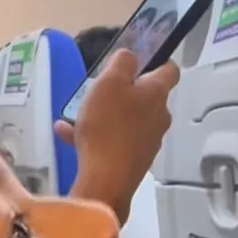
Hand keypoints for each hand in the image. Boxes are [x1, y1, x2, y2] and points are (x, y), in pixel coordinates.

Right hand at [55, 49, 179, 223]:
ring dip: (105, 115)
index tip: (142, 59)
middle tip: (101, 89)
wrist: (105, 180)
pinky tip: (67, 134)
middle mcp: (159, 118)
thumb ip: (122, 63)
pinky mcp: (135, 161)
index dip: (159, 60)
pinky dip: (96, 136)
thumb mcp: (110, 82)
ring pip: (127, 120)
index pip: (170, 70)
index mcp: (157, 94)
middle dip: (125, 92)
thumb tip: (131, 57)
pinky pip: (115, 141)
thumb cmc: (107, 124)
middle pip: (147, 98)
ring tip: (76, 114)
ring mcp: (148, 142)